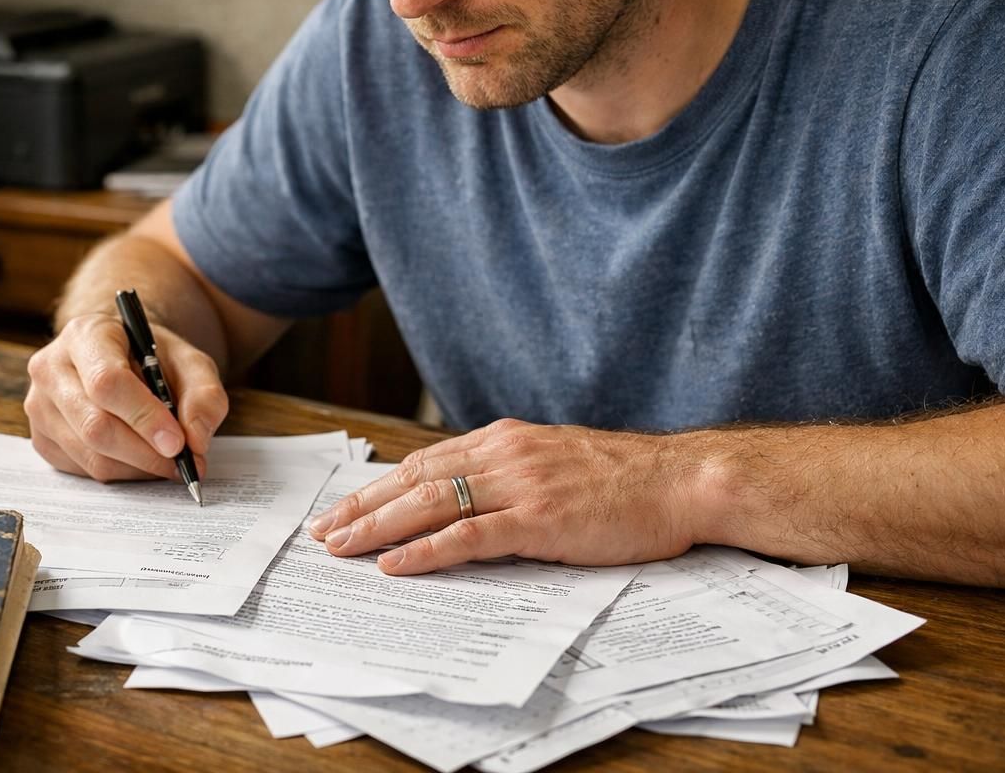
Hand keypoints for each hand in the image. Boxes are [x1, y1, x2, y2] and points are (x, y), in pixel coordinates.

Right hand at [24, 312, 227, 481]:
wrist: (118, 357)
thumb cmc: (152, 358)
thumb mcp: (189, 361)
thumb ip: (204, 394)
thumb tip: (196, 440)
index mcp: (85, 334)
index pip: (107, 382)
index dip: (144, 417)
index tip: (178, 442)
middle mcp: (51, 368)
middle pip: (96, 425)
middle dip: (146, 452)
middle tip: (183, 462)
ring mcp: (39, 406)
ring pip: (91, 455)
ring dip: (138, 468)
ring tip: (168, 461)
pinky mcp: (41, 438)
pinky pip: (83, 470)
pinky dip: (122, 473)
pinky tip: (141, 459)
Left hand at [308, 419, 703, 573]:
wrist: (681, 481)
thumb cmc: (626, 479)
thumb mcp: (555, 461)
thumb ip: (511, 473)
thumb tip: (471, 497)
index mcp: (505, 440)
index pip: (424, 461)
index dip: (379, 486)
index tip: (346, 506)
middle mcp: (504, 455)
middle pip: (413, 479)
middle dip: (362, 506)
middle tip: (323, 531)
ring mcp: (519, 485)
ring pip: (430, 504)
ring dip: (377, 527)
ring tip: (341, 548)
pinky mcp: (538, 519)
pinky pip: (468, 536)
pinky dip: (425, 550)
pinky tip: (395, 565)